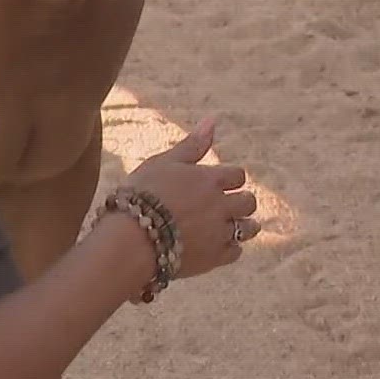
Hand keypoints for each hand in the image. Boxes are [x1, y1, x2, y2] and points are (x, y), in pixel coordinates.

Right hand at [121, 118, 258, 279]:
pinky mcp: (213, 258)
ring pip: (248, 228)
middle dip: (241, 202)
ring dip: (242, 226)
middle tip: (223, 207)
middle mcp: (220, 205)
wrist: (130, 240)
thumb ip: (192, 144)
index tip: (217, 185)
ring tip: (228, 227)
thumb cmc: (141, 196)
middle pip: (249, 202)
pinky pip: (235, 252)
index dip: (230, 179)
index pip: (238, 175)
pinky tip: (216, 246)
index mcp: (210, 179)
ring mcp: (219, 233)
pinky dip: (230, 249)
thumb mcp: (163, 163)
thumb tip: (213, 119)